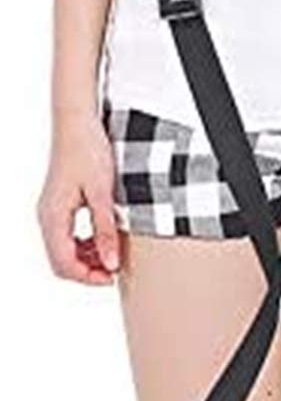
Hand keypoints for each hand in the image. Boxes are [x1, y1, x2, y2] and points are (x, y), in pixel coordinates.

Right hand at [38, 110, 119, 283]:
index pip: (64, 264)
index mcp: (53, 216)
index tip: (113, 276)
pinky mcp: (58, 207)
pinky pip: (66, 237)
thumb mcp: (103, 193)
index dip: (88, 277)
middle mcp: (47, 217)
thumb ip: (106, 231)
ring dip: (86, 259)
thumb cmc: (89, 151)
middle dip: (87, 271)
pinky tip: (103, 239)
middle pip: (61, 263)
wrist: (78, 123)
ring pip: (63, 252)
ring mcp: (50, 212)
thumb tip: (111, 264)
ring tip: (112, 252)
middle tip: (114, 268)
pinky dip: (84, 245)